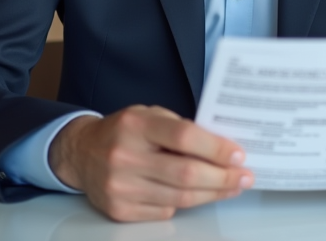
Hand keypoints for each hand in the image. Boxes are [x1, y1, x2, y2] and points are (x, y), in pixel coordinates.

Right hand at [49, 105, 252, 221]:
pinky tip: (197, 194)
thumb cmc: (123, 132)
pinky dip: (185, 202)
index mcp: (136, 125)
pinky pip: (165, 210)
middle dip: (222, 177)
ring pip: (180, 197)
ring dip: (212, 193)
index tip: (238, 155)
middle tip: (244, 177)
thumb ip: (180, 128)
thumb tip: (221, 148)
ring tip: (231, 187)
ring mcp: (120, 186)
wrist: (81, 154)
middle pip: (185, 173)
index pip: (184, 137)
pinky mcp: (119, 209)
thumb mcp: (149, 115)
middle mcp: (125, 156)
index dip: (215, 148)